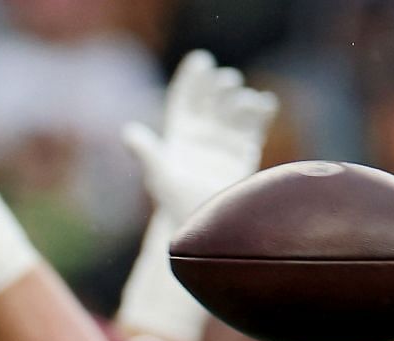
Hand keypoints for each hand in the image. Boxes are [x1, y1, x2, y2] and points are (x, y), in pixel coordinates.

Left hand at [121, 50, 277, 225]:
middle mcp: (202, 135)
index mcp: (179, 135)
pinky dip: (261, 111)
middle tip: (226, 81)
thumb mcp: (160, 177)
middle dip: (218, 86)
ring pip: (234, 109)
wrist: (206, 227)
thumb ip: (147, 152)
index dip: (192, 79)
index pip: (185, 100)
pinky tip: (265, 103)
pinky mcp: (244, 151)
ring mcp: (223, 141)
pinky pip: (255, 125)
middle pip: (211, 100)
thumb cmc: (178, 204)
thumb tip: (127, 131)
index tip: (201, 60)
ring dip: (240, 99)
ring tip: (244, 100)